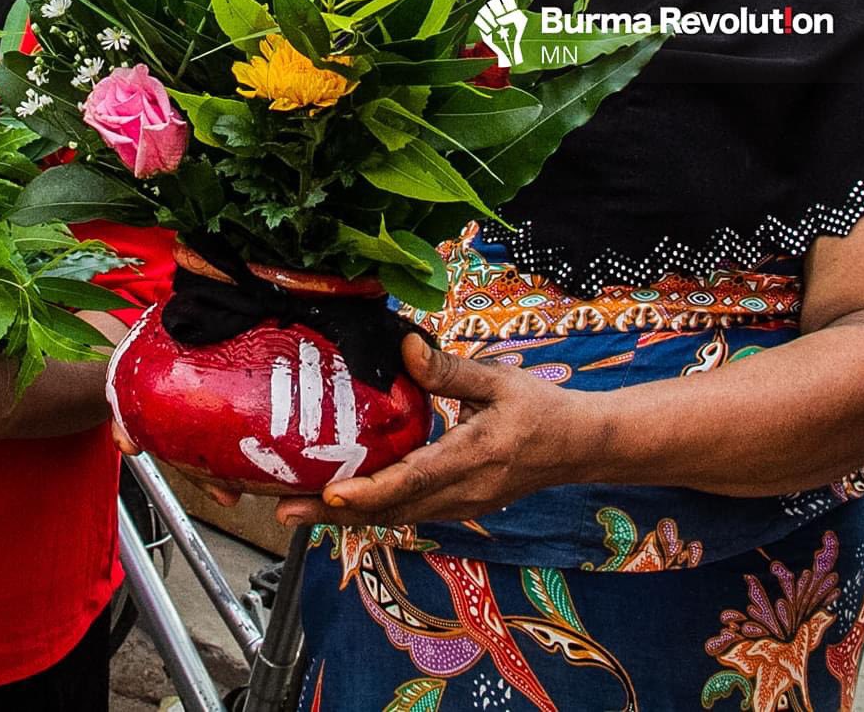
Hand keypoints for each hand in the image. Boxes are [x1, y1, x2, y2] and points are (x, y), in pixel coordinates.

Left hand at [272, 335, 584, 528]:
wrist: (580, 447)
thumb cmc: (541, 409)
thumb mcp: (498, 381)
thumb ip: (449, 369)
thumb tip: (406, 345)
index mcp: (473, 458)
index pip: (413, 481)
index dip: (369, 491)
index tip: (331, 494)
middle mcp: (463, 493)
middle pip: (391, 510)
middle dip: (335, 514)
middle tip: (283, 510)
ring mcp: (460, 507)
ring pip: (395, 518)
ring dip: (346, 517)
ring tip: (295, 510)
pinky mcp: (457, 508)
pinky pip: (407, 514)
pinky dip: (370, 511)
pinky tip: (336, 502)